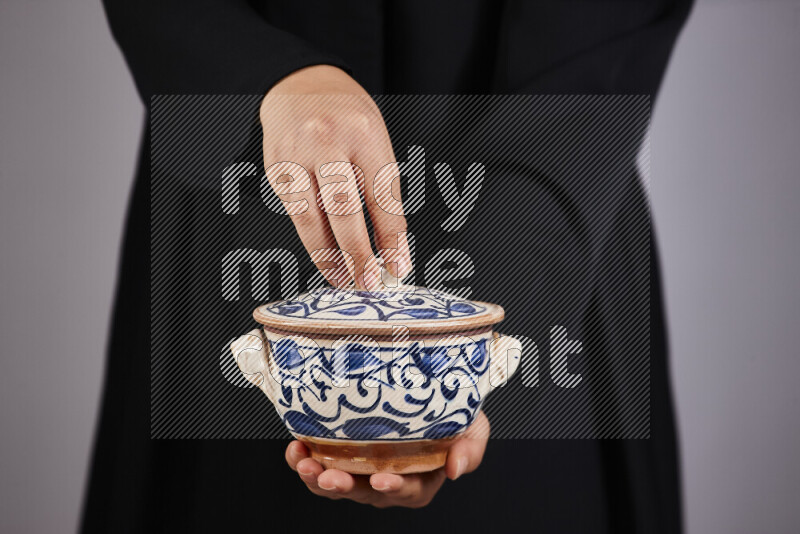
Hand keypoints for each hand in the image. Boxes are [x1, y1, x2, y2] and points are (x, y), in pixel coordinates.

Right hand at [260, 65, 411, 289]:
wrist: (302, 85)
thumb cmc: (346, 117)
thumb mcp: (375, 140)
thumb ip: (382, 190)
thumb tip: (391, 247)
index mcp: (364, 134)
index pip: (381, 195)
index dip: (390, 237)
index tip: (398, 266)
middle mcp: (328, 141)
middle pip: (344, 207)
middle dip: (358, 252)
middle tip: (368, 282)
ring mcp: (297, 155)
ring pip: (311, 217)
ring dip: (329, 256)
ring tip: (344, 279)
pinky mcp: (276, 168)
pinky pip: (295, 213)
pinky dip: (311, 241)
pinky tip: (324, 258)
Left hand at [284, 411, 489, 507]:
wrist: (430, 388)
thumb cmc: (452, 411)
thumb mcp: (473, 426)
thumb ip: (471, 449)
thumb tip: (456, 470)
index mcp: (421, 480)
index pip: (409, 491)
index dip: (395, 488)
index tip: (382, 479)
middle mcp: (388, 480)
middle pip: (364, 492)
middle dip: (344, 486)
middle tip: (329, 476)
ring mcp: (361, 469)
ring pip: (337, 484)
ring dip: (317, 478)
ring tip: (304, 462)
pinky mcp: (340, 453)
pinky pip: (319, 464)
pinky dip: (304, 460)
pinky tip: (296, 447)